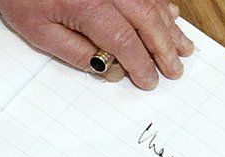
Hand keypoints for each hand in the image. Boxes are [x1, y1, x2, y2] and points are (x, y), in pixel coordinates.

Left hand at [0, 0, 194, 89]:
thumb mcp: (39, 32)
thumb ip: (76, 54)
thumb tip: (109, 70)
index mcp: (88, 7)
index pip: (125, 42)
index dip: (141, 65)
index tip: (149, 81)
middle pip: (148, 23)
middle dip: (165, 50)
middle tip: (175, 70)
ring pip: (153, 5)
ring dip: (171, 29)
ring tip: (184, 48)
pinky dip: (163, 5)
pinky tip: (172, 17)